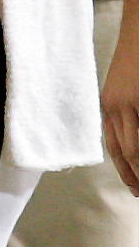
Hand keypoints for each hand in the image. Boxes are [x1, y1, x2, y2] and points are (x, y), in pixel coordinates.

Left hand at [102, 42, 138, 195]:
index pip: (115, 148)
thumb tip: (134, 139)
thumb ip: (129, 113)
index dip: (126, 172)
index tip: (136, 189)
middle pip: (127, 152)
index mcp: (109, 106)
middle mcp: (116, 106)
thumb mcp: (127, 88)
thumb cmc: (137, 56)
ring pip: (137, 146)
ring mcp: (131, 101)